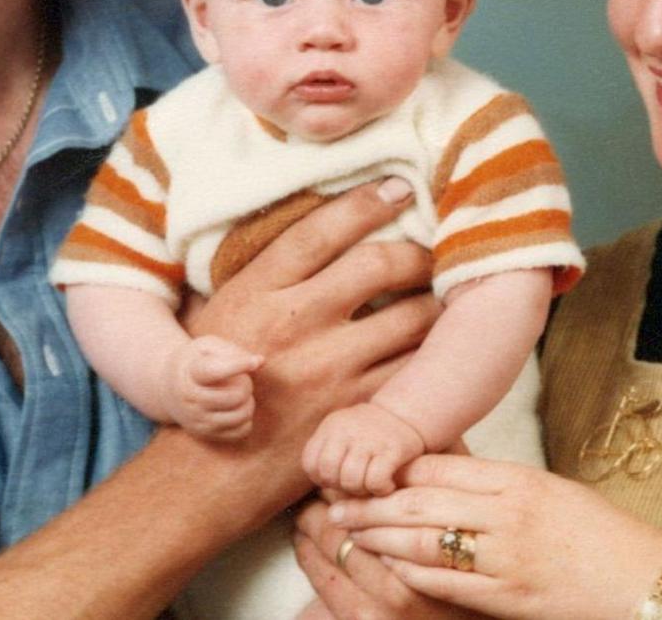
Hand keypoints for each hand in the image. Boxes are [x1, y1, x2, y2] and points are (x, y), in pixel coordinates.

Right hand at [165, 335, 261, 439]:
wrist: (168, 388)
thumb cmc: (196, 362)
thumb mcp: (207, 346)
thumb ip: (232, 350)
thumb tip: (260, 362)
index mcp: (191, 373)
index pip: (215, 371)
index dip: (239, 365)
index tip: (256, 361)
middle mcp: (191, 400)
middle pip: (236, 396)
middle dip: (246, 384)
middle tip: (241, 379)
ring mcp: (198, 420)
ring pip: (242, 415)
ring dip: (248, 402)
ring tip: (239, 394)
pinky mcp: (206, 434)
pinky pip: (242, 431)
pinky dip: (246, 419)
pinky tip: (236, 408)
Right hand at [180, 178, 439, 511]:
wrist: (211, 473)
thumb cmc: (215, 387)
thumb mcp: (220, 317)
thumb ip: (264, 275)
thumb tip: (312, 224)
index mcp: (258, 292)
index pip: (321, 229)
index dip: (365, 202)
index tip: (397, 188)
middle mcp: (296, 323)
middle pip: (377, 265)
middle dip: (416, 251)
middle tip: (435, 246)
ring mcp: (332, 368)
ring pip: (410, 316)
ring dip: (436, 299)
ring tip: (450, 290)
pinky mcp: (359, 410)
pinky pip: (416, 370)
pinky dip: (437, 351)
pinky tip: (448, 342)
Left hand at [305, 402, 426, 495]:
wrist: (406, 415)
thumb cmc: (370, 436)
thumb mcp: (342, 434)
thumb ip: (328, 455)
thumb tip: (322, 491)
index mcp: (330, 427)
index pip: (310, 463)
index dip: (322, 478)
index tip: (338, 478)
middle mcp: (347, 430)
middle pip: (328, 472)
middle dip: (340, 486)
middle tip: (356, 484)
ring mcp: (370, 439)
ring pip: (351, 480)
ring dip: (361, 491)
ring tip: (371, 485)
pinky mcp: (392, 450)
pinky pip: (375, 481)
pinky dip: (380, 490)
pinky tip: (387, 485)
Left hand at [325, 455, 661, 619]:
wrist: (643, 580)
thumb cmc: (598, 536)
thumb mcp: (549, 491)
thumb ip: (498, 484)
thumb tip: (445, 475)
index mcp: (517, 480)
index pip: (438, 468)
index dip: (393, 470)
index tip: (365, 470)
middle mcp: (507, 513)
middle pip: (419, 502)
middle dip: (372, 503)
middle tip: (335, 502)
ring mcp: (505, 555)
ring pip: (423, 540)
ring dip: (379, 537)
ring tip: (349, 532)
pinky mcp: (507, 594)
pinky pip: (445, 581)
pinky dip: (410, 572)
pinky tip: (387, 567)